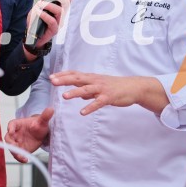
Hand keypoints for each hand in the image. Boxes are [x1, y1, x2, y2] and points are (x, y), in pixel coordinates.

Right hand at [5, 107, 53, 162]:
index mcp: (17, 124)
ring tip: (22, 157)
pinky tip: (25, 160)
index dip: (10, 128)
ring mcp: (17, 142)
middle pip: (8, 138)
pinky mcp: (20, 149)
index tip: (11, 131)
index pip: (11, 124)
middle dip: (11, 143)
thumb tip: (51, 109)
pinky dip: (20, 158)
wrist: (40, 133)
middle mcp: (15, 133)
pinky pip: (17, 154)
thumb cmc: (38, 125)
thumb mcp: (42, 121)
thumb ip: (45, 116)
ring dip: (15, 152)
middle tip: (15, 148)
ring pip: (12, 147)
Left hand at [24, 0, 72, 54]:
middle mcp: (61, 15)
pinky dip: (44, 15)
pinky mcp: (54, 30)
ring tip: (40, 5)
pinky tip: (38, 12)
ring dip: (49, 5)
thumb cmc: (36, 20)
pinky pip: (52, 21)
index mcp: (60, 8)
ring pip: (59, 11)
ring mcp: (59, 22)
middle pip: (66, 2)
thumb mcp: (39, 7)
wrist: (32, 36)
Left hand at [50, 71, 167, 114]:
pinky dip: (90, 107)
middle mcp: (95, 81)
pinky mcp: (109, 97)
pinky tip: (82, 112)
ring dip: (75, 92)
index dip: (63, 74)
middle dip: (64, 80)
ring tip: (64, 96)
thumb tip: (78, 95)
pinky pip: (98, 102)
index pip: (75, 73)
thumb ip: (88, 90)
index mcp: (91, 77)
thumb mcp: (99, 86)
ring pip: (86, 89)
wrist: (134, 87)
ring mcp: (102, 89)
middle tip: (53, 81)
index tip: (51, 77)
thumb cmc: (115, 86)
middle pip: (77, 78)